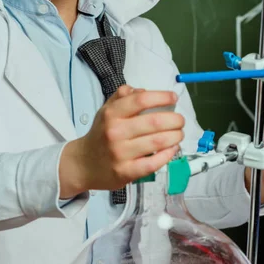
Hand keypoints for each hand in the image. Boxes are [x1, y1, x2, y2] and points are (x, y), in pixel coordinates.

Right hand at [59, 85, 183, 197]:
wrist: (83, 164)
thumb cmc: (100, 134)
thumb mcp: (106, 111)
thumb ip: (122, 97)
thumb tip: (144, 91)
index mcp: (111, 114)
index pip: (141, 100)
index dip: (162, 97)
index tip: (174, 98)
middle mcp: (115, 132)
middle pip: (154, 122)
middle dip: (175, 120)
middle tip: (181, 121)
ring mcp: (120, 153)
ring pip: (157, 142)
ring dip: (175, 136)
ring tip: (179, 134)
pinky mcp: (126, 172)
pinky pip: (153, 163)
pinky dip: (167, 155)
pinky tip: (172, 149)